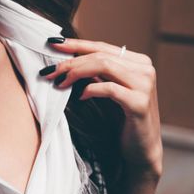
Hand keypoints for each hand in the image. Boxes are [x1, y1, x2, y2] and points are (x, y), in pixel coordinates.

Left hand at [41, 38, 162, 183]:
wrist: (141, 150)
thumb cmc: (121, 120)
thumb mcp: (107, 92)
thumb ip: (96, 74)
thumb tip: (67, 60)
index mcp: (137, 62)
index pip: (101, 46)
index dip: (75, 44)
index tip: (51, 44)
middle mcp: (144, 69)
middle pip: (100, 55)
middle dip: (70, 61)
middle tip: (49, 71)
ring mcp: (144, 85)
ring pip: (104, 66)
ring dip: (76, 72)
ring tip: (60, 83)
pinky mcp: (140, 103)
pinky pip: (109, 89)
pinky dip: (91, 90)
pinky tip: (80, 97)